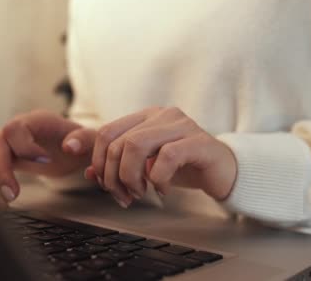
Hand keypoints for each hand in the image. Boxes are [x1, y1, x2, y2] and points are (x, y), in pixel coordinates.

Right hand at [0, 110, 96, 204]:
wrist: (78, 148)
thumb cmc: (84, 141)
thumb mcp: (91, 139)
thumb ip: (84, 139)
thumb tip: (69, 147)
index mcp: (38, 120)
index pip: (16, 128)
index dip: (23, 147)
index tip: (44, 162)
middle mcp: (19, 129)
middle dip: (0, 170)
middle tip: (13, 195)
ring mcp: (10, 143)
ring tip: (3, 204)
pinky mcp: (8, 158)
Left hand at [86, 107, 237, 207]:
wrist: (222, 172)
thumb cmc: (183, 166)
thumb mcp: (145, 165)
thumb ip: (117, 164)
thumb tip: (88, 172)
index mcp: (146, 116)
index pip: (106, 132)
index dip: (98, 161)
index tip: (104, 184)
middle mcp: (162, 115)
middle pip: (118, 142)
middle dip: (114, 176)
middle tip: (125, 196)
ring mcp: (181, 125)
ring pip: (136, 146)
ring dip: (132, 178)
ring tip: (142, 193)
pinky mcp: (198, 141)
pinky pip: (166, 157)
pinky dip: (158, 179)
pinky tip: (163, 189)